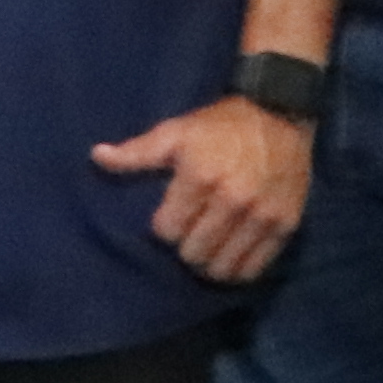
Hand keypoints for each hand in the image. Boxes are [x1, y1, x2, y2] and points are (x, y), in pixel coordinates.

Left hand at [93, 98, 311, 286]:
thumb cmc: (219, 125)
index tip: (169, 218)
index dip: (164, 226)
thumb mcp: (175, 132)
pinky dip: (239, 268)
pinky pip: (255, 267)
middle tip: (190, 234)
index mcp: (199, 177)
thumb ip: (136, 152)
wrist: (280, 114)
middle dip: (186, 246)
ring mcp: (261, 215)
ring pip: (223, 267)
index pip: (167, 230)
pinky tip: (231, 256)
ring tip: (209, 247)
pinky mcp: (285, 224)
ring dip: (210, 262)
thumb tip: (96, 156)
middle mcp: (232, 199)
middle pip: (193, 253)